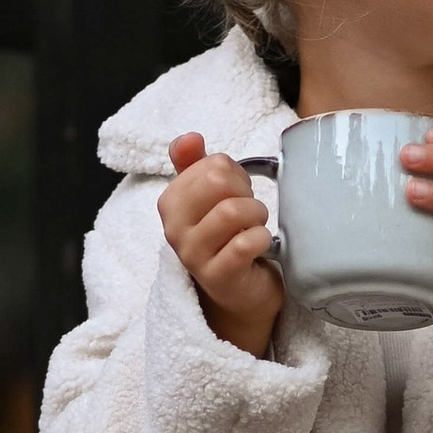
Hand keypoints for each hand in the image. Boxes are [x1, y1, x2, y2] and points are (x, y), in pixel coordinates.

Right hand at [159, 132, 282, 355]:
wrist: (240, 293)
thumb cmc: (227, 239)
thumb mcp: (209, 199)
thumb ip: (195, 165)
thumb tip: (188, 138)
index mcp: (170, 203)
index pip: (211, 164)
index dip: (234, 175)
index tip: (235, 194)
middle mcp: (174, 229)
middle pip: (217, 182)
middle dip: (246, 192)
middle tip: (249, 211)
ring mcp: (193, 255)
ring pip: (231, 211)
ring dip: (256, 215)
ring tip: (256, 227)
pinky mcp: (218, 276)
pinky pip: (244, 243)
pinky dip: (261, 239)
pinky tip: (260, 246)